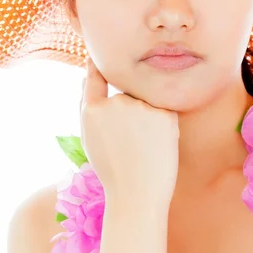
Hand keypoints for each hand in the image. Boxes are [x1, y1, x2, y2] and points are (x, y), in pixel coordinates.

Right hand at [80, 58, 179, 208]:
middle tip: (130, 145)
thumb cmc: (113, 170)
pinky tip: (157, 145)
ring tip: (143, 148)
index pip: (95, 78)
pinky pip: (163, 110)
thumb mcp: (90, 138)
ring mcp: (141, 107)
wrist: (138, 194)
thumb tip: (89, 76)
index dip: (98, 67)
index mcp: (93, 110)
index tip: (99, 59)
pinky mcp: (164, 113)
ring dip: (147, 118)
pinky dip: (162, 124)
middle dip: (129, 113)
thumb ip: (88, 107)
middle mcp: (116, 103)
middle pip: (125, 97)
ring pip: (145, 104)